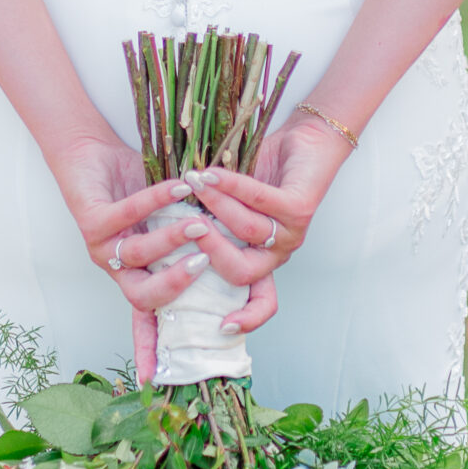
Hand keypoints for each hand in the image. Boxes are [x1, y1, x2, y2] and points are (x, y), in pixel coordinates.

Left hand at [49, 134, 212, 380]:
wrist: (89, 156)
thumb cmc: (133, 188)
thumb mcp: (171, 221)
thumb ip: (196, 243)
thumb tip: (241, 253)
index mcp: (138, 277)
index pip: (149, 322)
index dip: (154, 351)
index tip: (159, 379)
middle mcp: (119, 270)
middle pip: (145, 299)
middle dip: (177, 285)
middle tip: (204, 263)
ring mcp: (103, 248)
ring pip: (138, 257)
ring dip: (172, 240)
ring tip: (198, 222)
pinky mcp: (91, 219)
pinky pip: (128, 214)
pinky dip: (157, 202)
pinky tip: (180, 188)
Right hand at [180, 108, 356, 332]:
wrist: (308, 141)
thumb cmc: (263, 171)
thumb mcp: (227, 204)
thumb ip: (204, 222)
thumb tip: (159, 230)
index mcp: (260, 259)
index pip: (261, 304)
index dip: (246, 320)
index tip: (221, 327)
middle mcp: (276, 253)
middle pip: (240, 272)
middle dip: (208, 249)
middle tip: (184, 224)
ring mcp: (291, 232)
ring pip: (246, 231)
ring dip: (215, 205)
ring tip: (192, 183)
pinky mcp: (300, 207)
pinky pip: (259, 201)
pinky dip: (231, 186)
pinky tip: (211, 174)